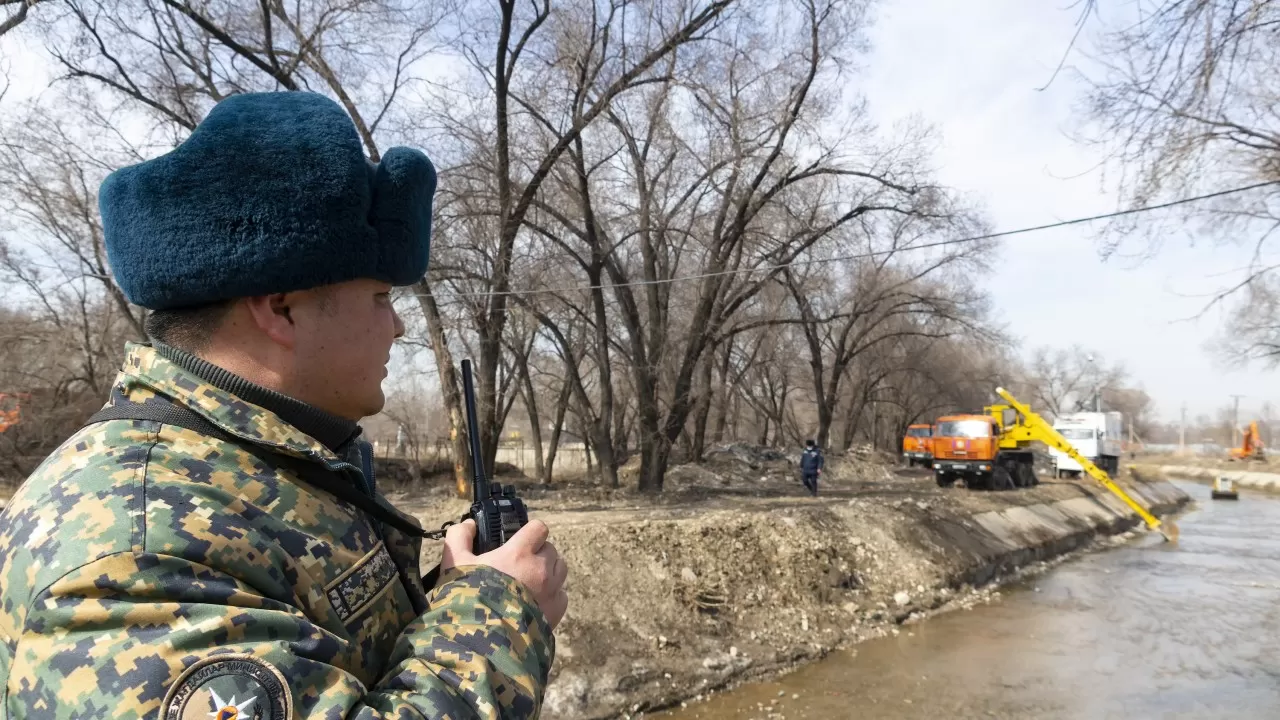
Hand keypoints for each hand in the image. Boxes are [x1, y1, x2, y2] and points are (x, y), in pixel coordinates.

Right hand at [442, 519, 568, 628]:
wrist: (480, 642)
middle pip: (551, 550)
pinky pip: (562, 596)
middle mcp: (541, 569)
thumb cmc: (467, 599)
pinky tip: (534, 603)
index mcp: (520, 553)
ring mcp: (551, 591)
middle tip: (519, 566)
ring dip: (549, 572)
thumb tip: (469, 525)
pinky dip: (552, 596)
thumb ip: (459, 538)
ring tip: (529, 583)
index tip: (520, 542)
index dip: (530, 533)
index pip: (539, 528)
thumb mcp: (454, 565)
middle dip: (537, 554)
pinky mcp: (556, 613)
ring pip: (560, 570)